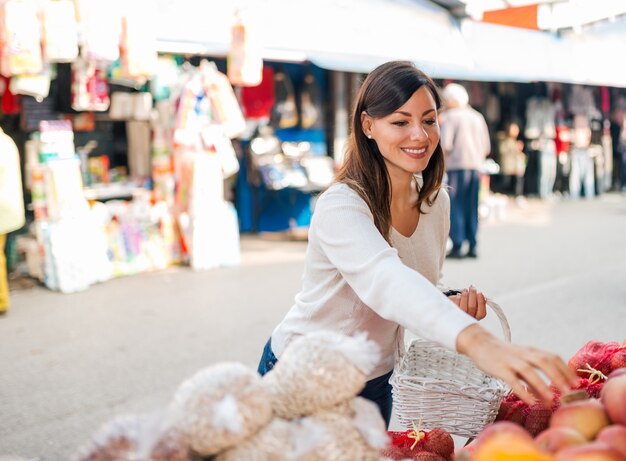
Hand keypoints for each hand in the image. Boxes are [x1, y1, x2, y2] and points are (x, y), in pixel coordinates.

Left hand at [448, 285, 486, 319]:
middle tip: (472, 288)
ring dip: (465, 296)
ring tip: (465, 290)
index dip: (481, 302)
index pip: (482, 313)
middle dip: (472, 295)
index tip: (480, 293)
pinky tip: (459, 295)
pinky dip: (457, 299)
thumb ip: (479, 301)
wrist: (453, 309)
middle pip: (472, 307)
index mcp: (476, 317)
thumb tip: (481, 295)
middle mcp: (469, 318)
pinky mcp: (453, 313)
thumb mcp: (473, 303)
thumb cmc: (465, 305)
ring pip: (464, 307)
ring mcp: (460, 317)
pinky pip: (455, 306)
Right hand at [456, 324, 578, 406]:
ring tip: (553, 399)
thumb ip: (534, 379)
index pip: (552, 357)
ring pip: (529, 370)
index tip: (576, 383)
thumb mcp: (521, 363)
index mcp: (531, 351)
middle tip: (570, 391)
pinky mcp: (499, 368)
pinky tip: (530, 402)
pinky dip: (522, 391)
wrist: (479, 343)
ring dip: (542, 384)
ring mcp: (511, 361)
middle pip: (544, 361)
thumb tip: (550, 400)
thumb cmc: (503, 356)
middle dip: (559, 376)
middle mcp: (523, 354)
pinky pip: (512, 380)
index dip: (566, 369)